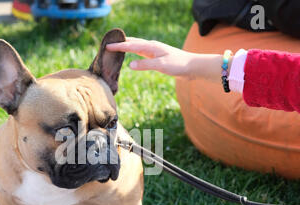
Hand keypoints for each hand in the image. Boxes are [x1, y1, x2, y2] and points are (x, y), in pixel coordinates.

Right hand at [106, 37, 227, 82]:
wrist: (192, 67)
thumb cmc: (178, 65)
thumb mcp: (160, 65)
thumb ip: (145, 65)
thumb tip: (129, 65)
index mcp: (151, 47)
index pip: (131, 45)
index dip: (119, 46)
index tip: (107, 46)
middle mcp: (152, 47)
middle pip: (133, 43)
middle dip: (121, 43)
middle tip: (109, 45)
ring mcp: (155, 52)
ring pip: (137, 47)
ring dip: (127, 47)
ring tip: (117, 48)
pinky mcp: (158, 58)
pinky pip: (142, 53)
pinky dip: (134, 53)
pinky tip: (132, 57)